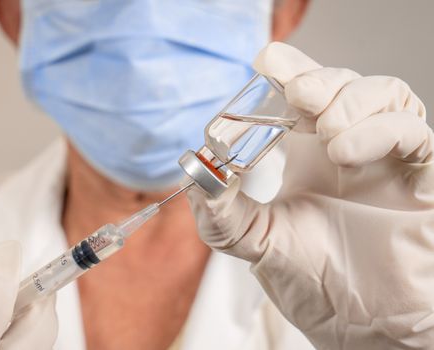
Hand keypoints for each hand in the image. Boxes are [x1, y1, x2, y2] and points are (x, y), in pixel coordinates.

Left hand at [187, 42, 433, 348]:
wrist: (361, 326)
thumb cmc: (312, 278)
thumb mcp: (255, 242)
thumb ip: (221, 211)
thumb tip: (196, 170)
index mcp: (303, 153)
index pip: (296, 93)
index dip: (285, 71)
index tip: (266, 66)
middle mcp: (342, 146)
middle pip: (337, 82)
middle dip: (317, 77)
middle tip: (296, 92)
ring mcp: (382, 157)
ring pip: (382, 93)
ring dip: (351, 99)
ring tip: (326, 131)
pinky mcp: (419, 174)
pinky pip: (412, 131)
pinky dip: (381, 129)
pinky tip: (346, 150)